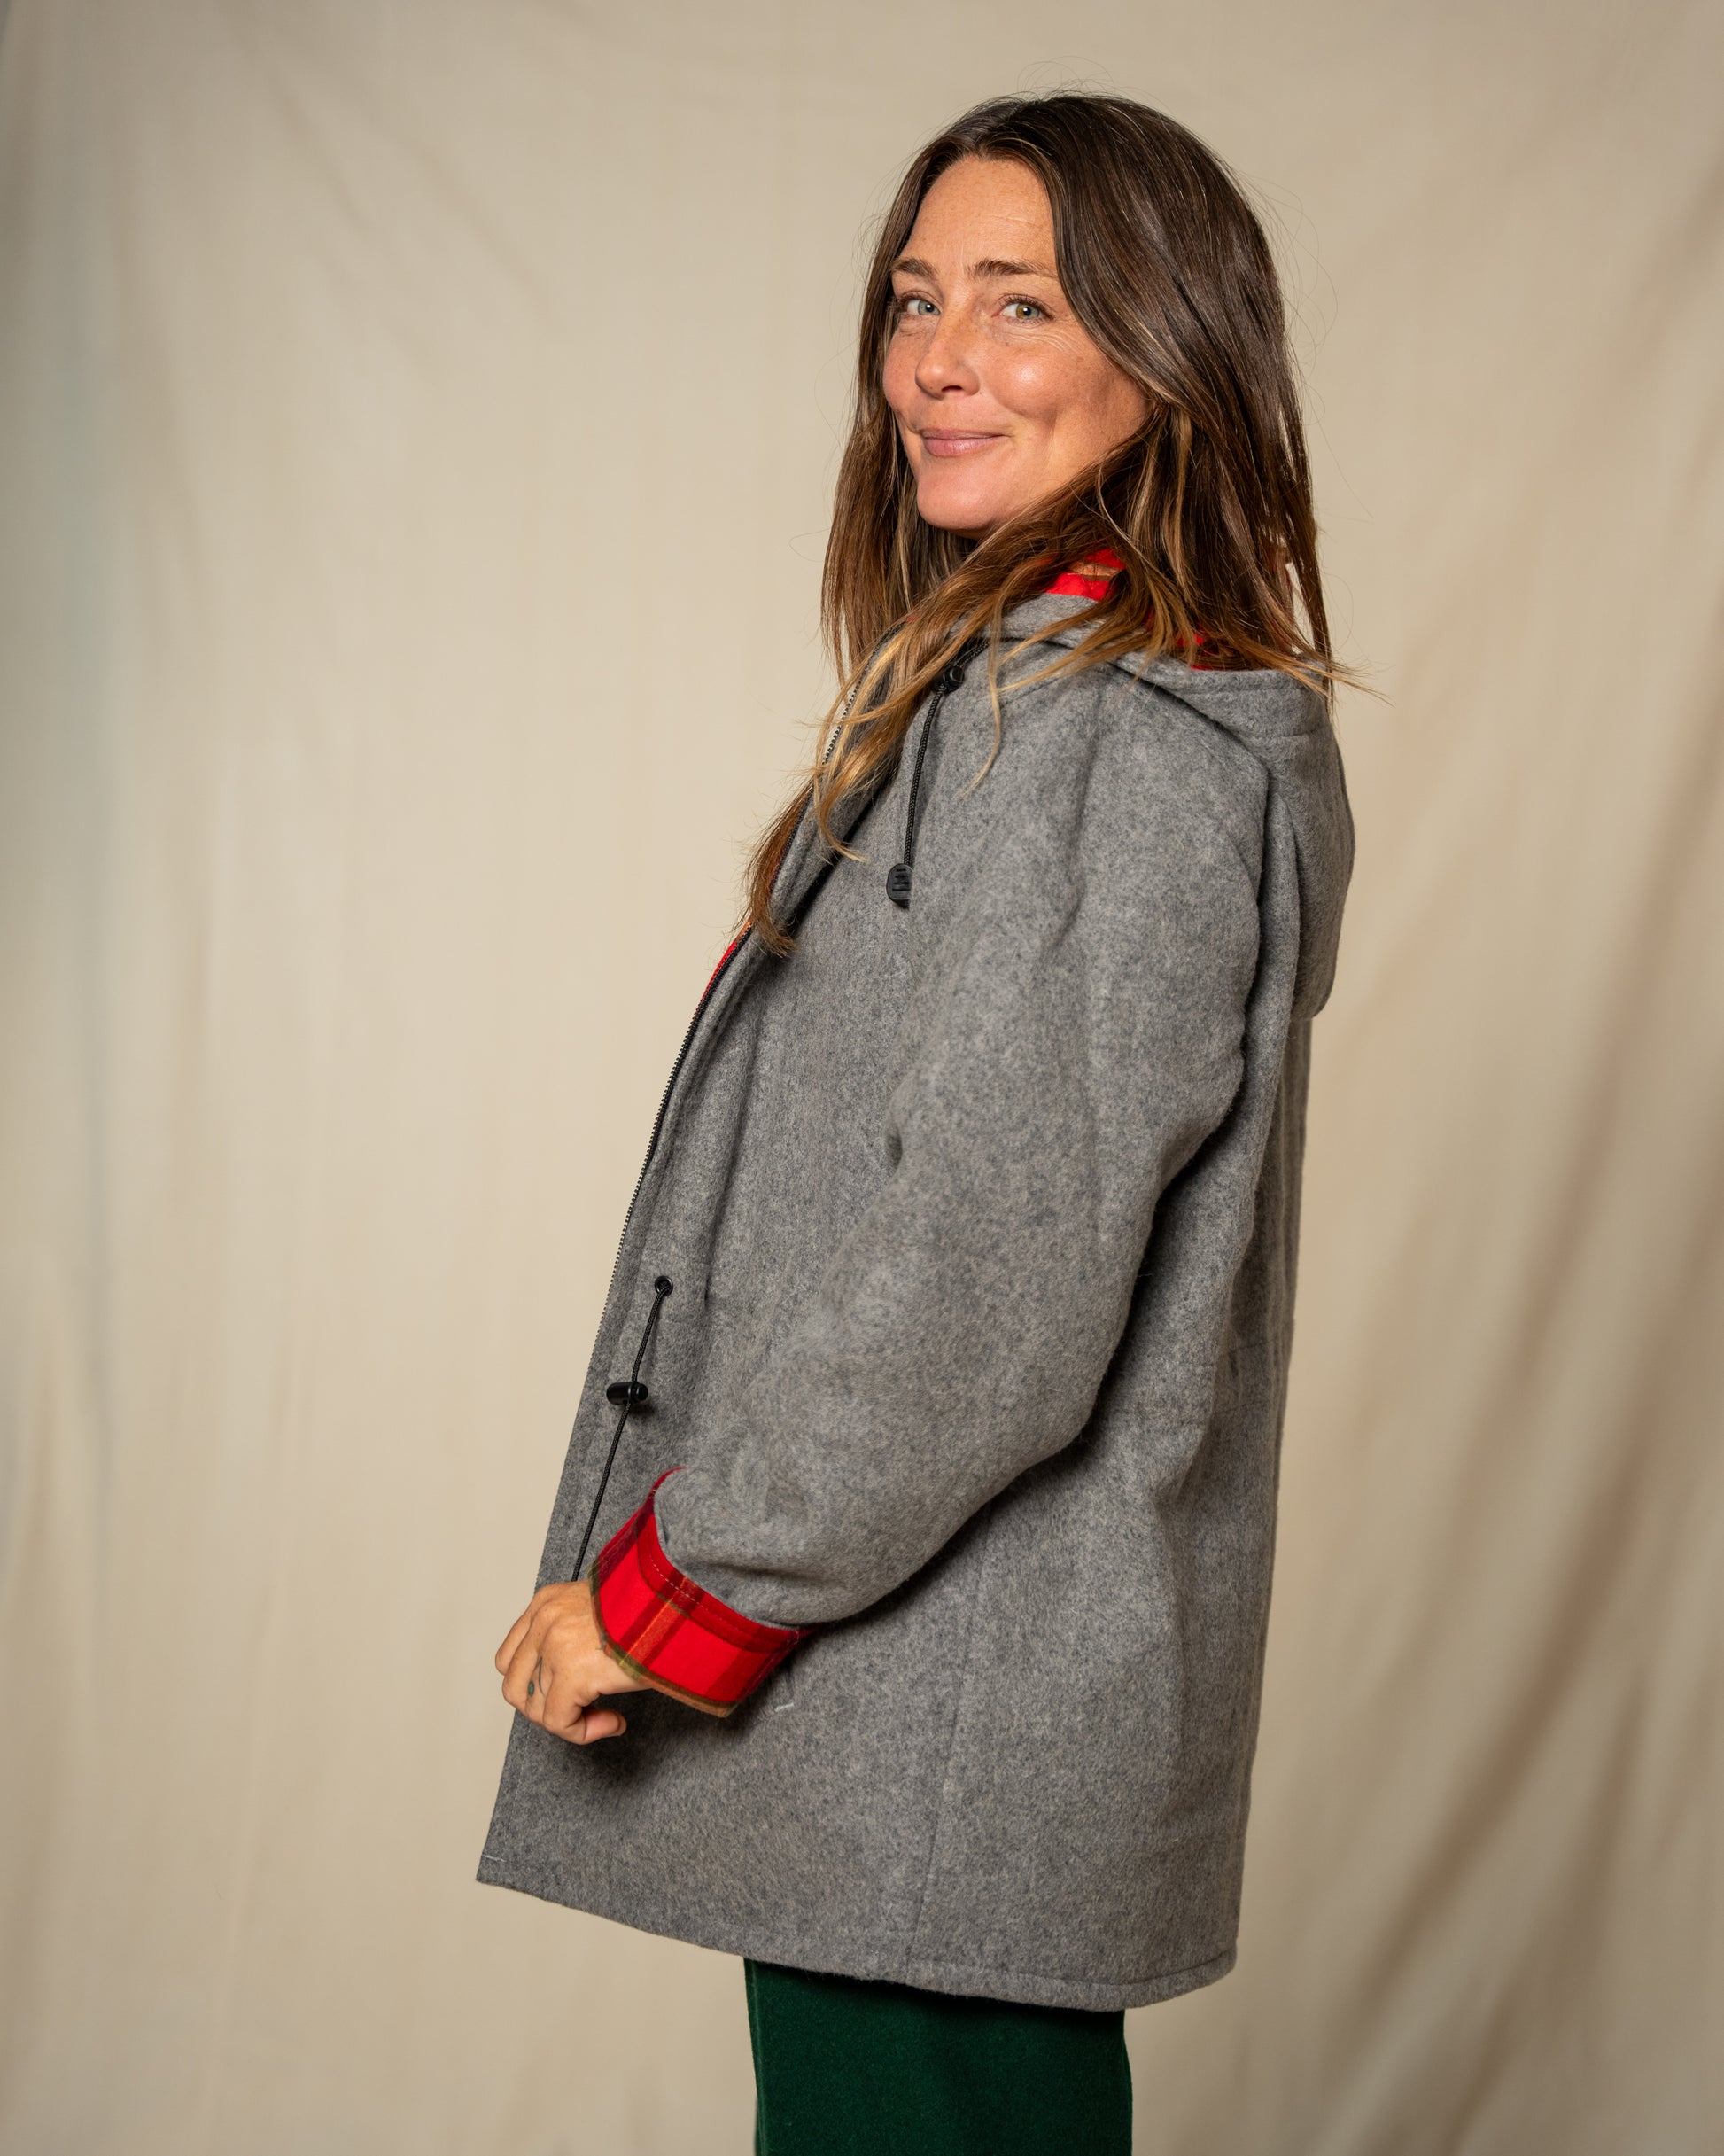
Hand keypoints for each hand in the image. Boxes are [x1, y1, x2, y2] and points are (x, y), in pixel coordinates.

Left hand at [494, 1579, 646, 1743]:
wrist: (676, 1604)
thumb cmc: (651, 1608)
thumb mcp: (599, 1610)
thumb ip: (574, 1634)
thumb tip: (569, 1681)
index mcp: (547, 1603)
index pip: (510, 1658)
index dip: (533, 1686)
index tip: (563, 1695)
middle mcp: (544, 1621)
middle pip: (516, 1687)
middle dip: (546, 1709)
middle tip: (580, 1712)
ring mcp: (555, 1647)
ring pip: (537, 1709)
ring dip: (571, 1723)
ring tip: (606, 1717)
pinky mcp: (572, 1673)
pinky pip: (560, 1722)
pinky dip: (583, 1732)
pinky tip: (613, 1722)